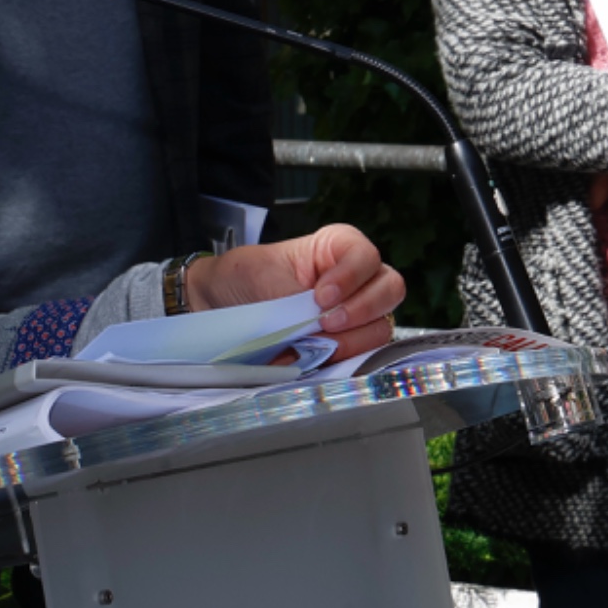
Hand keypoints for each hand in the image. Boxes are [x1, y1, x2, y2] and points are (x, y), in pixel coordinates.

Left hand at [186, 223, 404, 361]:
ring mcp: (355, 313)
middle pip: (389, 290)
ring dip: (352, 339)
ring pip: (380, 327)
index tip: (321, 295)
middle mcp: (355, 279)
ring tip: (317, 344)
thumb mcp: (262, 277)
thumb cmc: (243, 277)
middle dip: (361, 309)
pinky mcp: (346, 344)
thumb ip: (293, 301)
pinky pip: (363, 354)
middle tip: (327, 323)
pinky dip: (343, 359)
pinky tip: (318, 359)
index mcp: (337, 248)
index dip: (350, 277)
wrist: (217, 304)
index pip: (366, 256)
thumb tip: (312, 332)